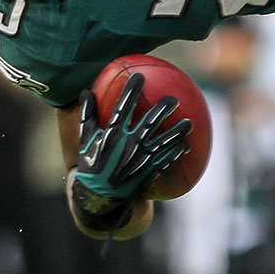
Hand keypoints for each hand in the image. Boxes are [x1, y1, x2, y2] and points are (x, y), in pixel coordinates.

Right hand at [72, 72, 190, 212]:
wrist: (97, 196)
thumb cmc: (91, 163)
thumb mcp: (85, 139)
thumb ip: (88, 115)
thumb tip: (86, 91)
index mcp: (112, 134)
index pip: (123, 107)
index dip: (131, 90)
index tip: (140, 76)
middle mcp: (128, 145)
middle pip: (150, 122)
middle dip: (163, 108)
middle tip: (173, 99)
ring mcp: (140, 159)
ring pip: (164, 142)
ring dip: (178, 132)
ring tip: (189, 123)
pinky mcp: (148, 172)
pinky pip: (166, 160)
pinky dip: (177, 152)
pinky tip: (187, 145)